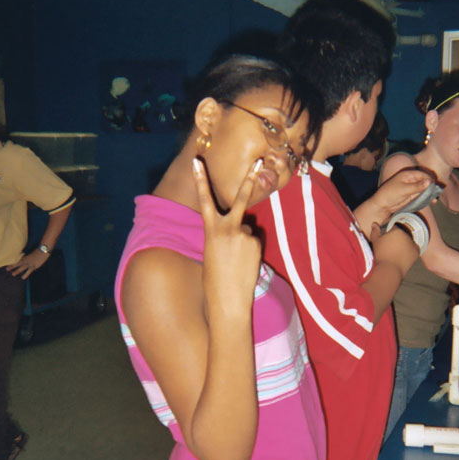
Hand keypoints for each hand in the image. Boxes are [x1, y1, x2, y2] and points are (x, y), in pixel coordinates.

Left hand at [6, 248, 49, 278]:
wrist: (42, 251)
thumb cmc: (37, 252)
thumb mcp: (30, 254)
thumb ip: (26, 257)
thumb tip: (23, 259)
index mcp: (25, 257)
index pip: (17, 260)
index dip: (12, 262)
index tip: (7, 264)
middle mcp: (26, 260)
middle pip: (18, 263)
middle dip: (12, 266)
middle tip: (6, 269)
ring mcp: (30, 263)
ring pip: (22, 267)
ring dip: (17, 271)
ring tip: (13, 274)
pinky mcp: (34, 266)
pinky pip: (29, 271)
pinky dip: (25, 274)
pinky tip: (22, 278)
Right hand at [193, 157, 262, 317]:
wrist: (228, 298)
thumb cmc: (214, 279)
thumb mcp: (211, 252)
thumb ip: (222, 235)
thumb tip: (240, 229)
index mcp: (211, 230)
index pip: (205, 200)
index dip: (200, 180)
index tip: (197, 162)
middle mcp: (229, 229)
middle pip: (241, 198)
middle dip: (250, 178)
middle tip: (260, 161)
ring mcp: (245, 235)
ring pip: (245, 229)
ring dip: (242, 240)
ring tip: (235, 260)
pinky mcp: (257, 243)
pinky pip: (252, 240)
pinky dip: (249, 249)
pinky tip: (244, 263)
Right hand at [371, 222, 419, 273]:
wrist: (389, 271)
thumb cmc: (380, 256)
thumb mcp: (375, 242)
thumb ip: (375, 232)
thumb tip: (374, 223)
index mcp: (397, 231)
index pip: (393, 227)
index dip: (388, 232)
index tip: (385, 238)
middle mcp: (407, 235)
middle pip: (401, 234)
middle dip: (397, 238)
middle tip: (390, 247)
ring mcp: (413, 243)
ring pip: (407, 241)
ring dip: (403, 244)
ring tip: (395, 253)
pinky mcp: (417, 252)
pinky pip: (412, 249)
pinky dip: (408, 252)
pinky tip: (401, 256)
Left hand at [372, 168, 433, 218]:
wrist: (382, 206)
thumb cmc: (390, 194)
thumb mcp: (404, 190)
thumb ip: (417, 186)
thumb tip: (429, 181)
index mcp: (408, 175)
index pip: (422, 175)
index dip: (429, 180)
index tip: (434, 187)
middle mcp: (411, 180)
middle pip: (425, 181)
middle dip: (431, 187)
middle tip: (436, 195)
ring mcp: (412, 188)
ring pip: (424, 189)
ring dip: (430, 194)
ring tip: (434, 200)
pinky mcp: (411, 196)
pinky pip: (421, 195)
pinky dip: (426, 198)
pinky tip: (431, 202)